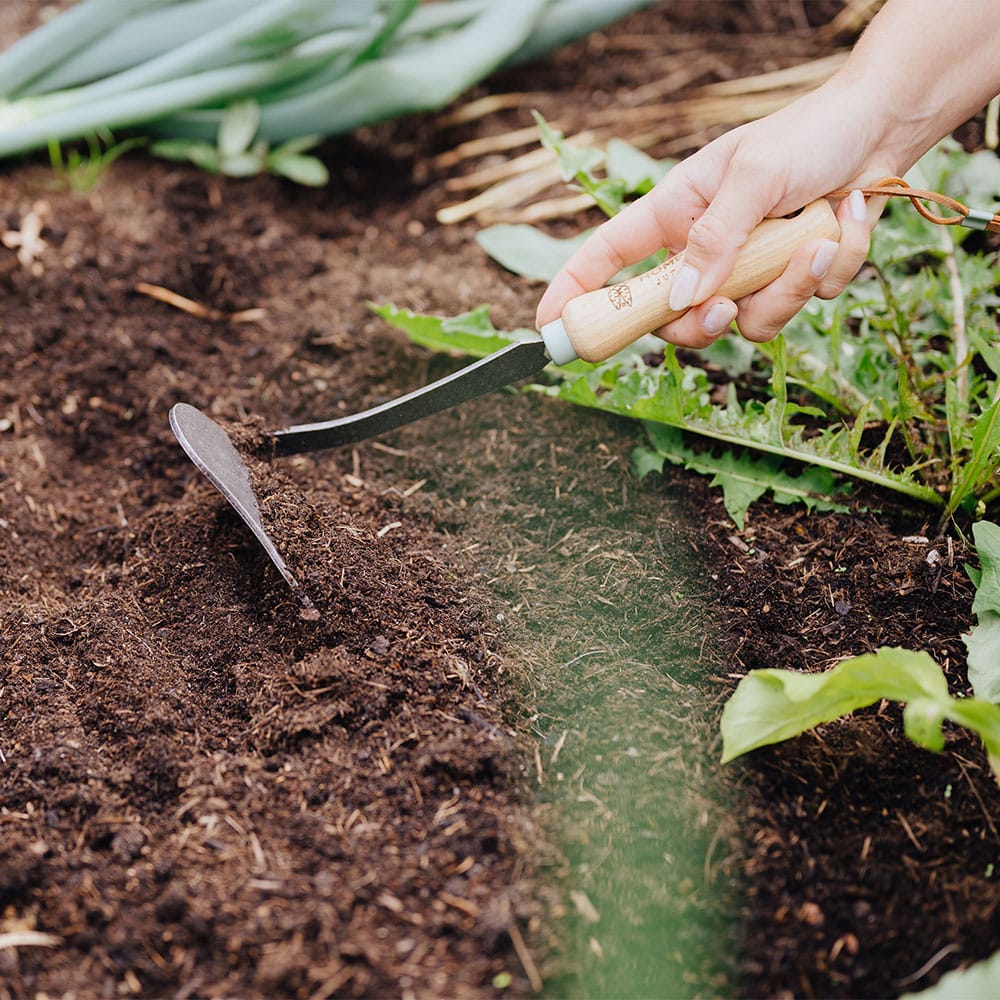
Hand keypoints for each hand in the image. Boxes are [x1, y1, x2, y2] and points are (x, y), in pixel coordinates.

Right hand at [536, 80, 885, 346]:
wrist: (881, 129)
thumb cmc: (807, 135)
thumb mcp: (753, 177)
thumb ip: (715, 240)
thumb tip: (682, 299)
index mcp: (674, 215)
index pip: (607, 258)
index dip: (574, 291)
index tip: (551, 324)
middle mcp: (702, 251)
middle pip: (674, 320)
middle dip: (704, 324)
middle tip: (726, 306)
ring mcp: (744, 272)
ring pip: (743, 323)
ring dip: (786, 287)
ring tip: (817, 239)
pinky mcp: (786, 282)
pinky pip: (796, 306)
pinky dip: (826, 270)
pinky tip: (842, 223)